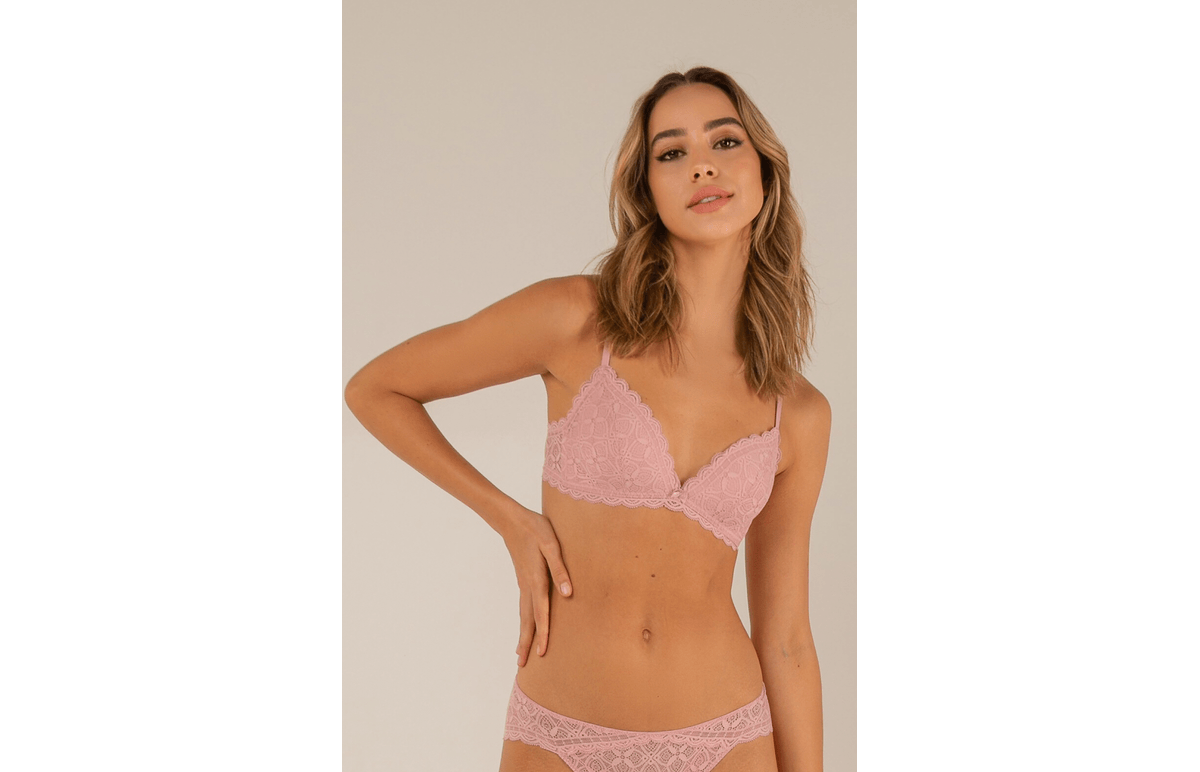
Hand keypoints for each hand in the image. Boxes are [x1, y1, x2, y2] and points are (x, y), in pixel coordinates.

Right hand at [500, 506, 571, 667]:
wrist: (512, 520)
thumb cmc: (536, 529)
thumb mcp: (551, 544)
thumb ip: (560, 569)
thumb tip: (568, 593)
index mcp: (536, 580)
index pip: (541, 613)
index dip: (544, 633)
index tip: (543, 653)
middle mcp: (527, 586)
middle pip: (527, 620)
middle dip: (526, 643)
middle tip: (522, 665)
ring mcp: (523, 584)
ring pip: (523, 615)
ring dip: (523, 635)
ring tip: (520, 654)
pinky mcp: (523, 580)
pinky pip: (523, 607)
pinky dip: (523, 622)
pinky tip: (525, 627)